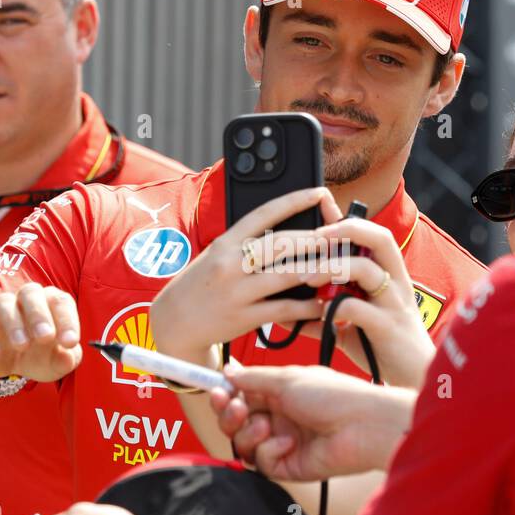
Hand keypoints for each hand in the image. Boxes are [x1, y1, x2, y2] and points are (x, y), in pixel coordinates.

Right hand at [0, 282, 81, 381]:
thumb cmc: (39, 356)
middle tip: (45, 337)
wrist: (5, 367)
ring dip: (14, 324)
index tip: (70, 342)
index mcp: (50, 304)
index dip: (67, 320)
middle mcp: (25, 301)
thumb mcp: (55, 364)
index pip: (61, 302)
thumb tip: (68, 359)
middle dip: (39, 314)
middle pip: (30, 292)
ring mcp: (0, 311)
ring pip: (4, 303)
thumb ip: (65, 360)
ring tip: (22, 346)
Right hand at [150, 188, 341, 362]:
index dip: (294, 200)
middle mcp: (231, 263)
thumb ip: (245, 243)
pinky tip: (322, 303)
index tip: (318, 193)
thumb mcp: (216, 254)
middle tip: (338, 238)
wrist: (174, 322)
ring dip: (318, 271)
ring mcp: (238, 291)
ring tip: (339, 267)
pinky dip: (306, 306)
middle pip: (281, 244)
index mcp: (226, 242)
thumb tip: (286, 233)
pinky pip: (283, 310)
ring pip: (287, 275)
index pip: (263, 214)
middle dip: (315, 240)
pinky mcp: (244, 317)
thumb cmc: (201, 284)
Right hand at [208, 364, 413, 480]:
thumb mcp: (288, 379)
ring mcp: (284, 443)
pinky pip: (263, 462)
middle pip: (236, 422)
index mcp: (279, 394)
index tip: (215, 391)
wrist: (363, 425)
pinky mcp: (290, 467)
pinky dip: (270, 450)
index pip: (241, 395)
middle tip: (235, 408)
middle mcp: (279, 418)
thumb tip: (228, 371)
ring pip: (244, 444)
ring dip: (247, 433)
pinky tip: (289, 442)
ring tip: (265, 425)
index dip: (225, 395)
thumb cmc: (333, 395)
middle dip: (229, 415)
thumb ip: (254, 378)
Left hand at [294, 216, 434, 388]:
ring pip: (364, 269)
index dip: (344, 219)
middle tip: (313, 237)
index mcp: (388, 275)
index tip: (319, 208)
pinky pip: (358, 309)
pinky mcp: (388, 327)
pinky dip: (334, 309)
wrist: (414, 381)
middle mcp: (395, 283)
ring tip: (307, 278)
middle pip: (377, 238)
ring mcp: (394, 303)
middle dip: (343, 231)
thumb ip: (324, 313)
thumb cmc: (381, 347)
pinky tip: (320, 314)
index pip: (370, 234)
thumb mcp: (352, 325)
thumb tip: (285, 312)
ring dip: (331, 269)